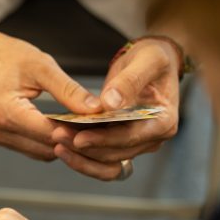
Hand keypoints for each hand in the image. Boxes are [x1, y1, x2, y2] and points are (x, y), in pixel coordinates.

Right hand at [0, 18, 101, 160]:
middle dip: (73, 139)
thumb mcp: (40, 65)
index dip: (78, 131)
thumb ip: (68, 90)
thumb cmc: (3, 54)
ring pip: (40, 152)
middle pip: (47, 148)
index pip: (51, 133)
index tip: (102, 123)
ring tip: (82, 125)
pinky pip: (29, 147)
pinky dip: (47, 140)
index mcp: (6, 113)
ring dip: (60, 142)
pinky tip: (62, 125)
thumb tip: (96, 109)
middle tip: (98, 126)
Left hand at [53, 37, 181, 179]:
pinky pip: (100, 156)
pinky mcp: (121, 143)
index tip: (78, 138)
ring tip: (56, 141)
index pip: (130, 138)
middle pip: (115, 153)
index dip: (104, 140)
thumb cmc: (154, 58)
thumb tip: (110, 103)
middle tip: (58, 136)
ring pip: (105, 160)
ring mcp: (137, 143)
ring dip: (80, 155)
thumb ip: (130, 81)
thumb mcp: (148, 60)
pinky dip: (81, 153)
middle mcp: (152, 138)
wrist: (150, 63)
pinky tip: (61, 144)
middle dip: (86, 148)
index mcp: (163, 122)